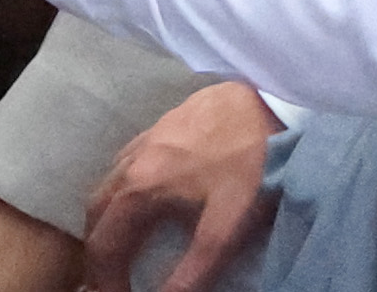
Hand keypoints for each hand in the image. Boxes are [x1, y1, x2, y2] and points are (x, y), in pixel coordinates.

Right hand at [80, 83, 282, 291]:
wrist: (278, 101)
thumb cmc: (254, 163)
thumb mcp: (227, 225)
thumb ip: (194, 269)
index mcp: (140, 187)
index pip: (103, 244)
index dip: (103, 278)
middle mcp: (133, 159)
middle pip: (97, 211)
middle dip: (100, 247)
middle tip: (113, 274)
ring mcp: (149, 134)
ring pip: (110, 181)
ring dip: (110, 215)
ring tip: (124, 239)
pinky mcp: (168, 119)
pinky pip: (130, 156)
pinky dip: (126, 183)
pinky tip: (148, 190)